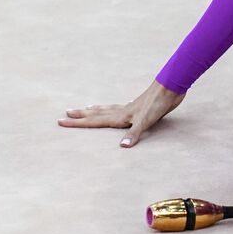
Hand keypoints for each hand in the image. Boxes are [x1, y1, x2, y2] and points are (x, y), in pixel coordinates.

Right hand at [58, 80, 184, 147]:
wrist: (171, 86)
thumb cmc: (158, 103)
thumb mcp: (147, 120)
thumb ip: (135, 133)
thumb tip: (122, 147)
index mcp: (120, 116)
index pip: (95, 121)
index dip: (78, 122)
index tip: (61, 120)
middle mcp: (122, 111)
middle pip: (97, 114)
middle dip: (81, 116)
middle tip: (66, 113)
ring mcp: (131, 108)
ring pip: (107, 110)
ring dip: (95, 110)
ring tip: (85, 107)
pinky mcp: (140, 107)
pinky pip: (120, 108)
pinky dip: (113, 109)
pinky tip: (117, 109)